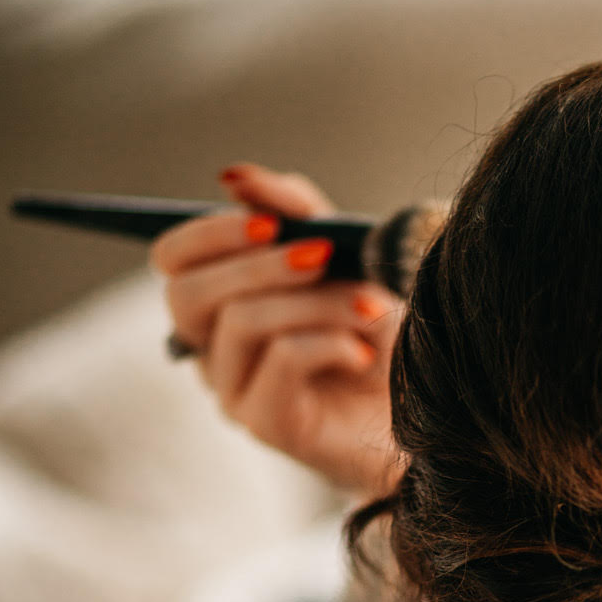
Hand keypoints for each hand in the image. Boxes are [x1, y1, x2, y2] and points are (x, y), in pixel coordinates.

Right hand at [153, 162, 403, 498]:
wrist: (429, 402)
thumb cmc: (381, 328)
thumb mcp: (343, 256)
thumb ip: (294, 213)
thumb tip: (233, 178)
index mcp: (220, 301)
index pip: (172, 260)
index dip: (208, 233)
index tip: (268, 221)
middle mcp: (212, 349)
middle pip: (185, 294)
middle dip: (257, 264)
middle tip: (321, 254)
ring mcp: (233, 391)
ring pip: (242, 322)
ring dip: (317, 301)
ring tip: (373, 304)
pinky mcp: (266, 424)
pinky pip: (280, 361)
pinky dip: (330, 342)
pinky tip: (365, 354)